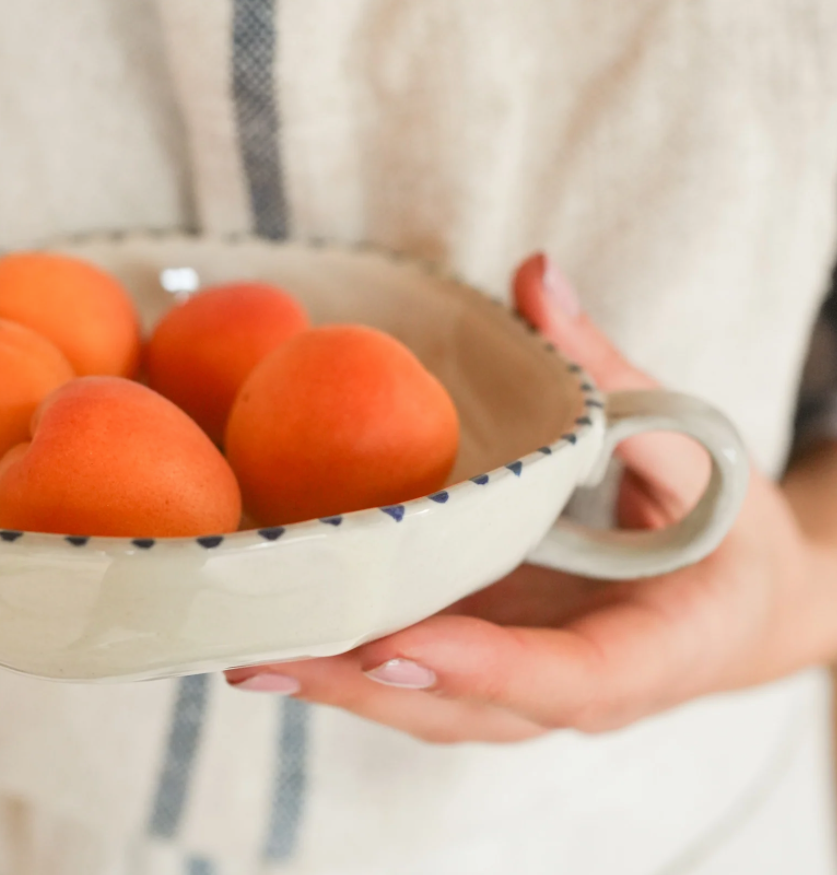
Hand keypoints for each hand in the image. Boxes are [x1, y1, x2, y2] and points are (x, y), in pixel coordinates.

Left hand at [225, 254, 835, 741]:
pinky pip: (420, 675)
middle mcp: (575, 688)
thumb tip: (536, 274)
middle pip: (465, 708)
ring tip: (246, 652)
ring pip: (428, 705)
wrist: (736, 603)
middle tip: (269, 653)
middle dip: (364, 687)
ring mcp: (525, 685)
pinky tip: (281, 630)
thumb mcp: (688, 445)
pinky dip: (352, 661)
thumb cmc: (721, 527)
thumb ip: (610, 372)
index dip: (479, 665)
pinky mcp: (492, 661)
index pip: (568, 677)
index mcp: (651, 649)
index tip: (392, 646)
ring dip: (337, 685)